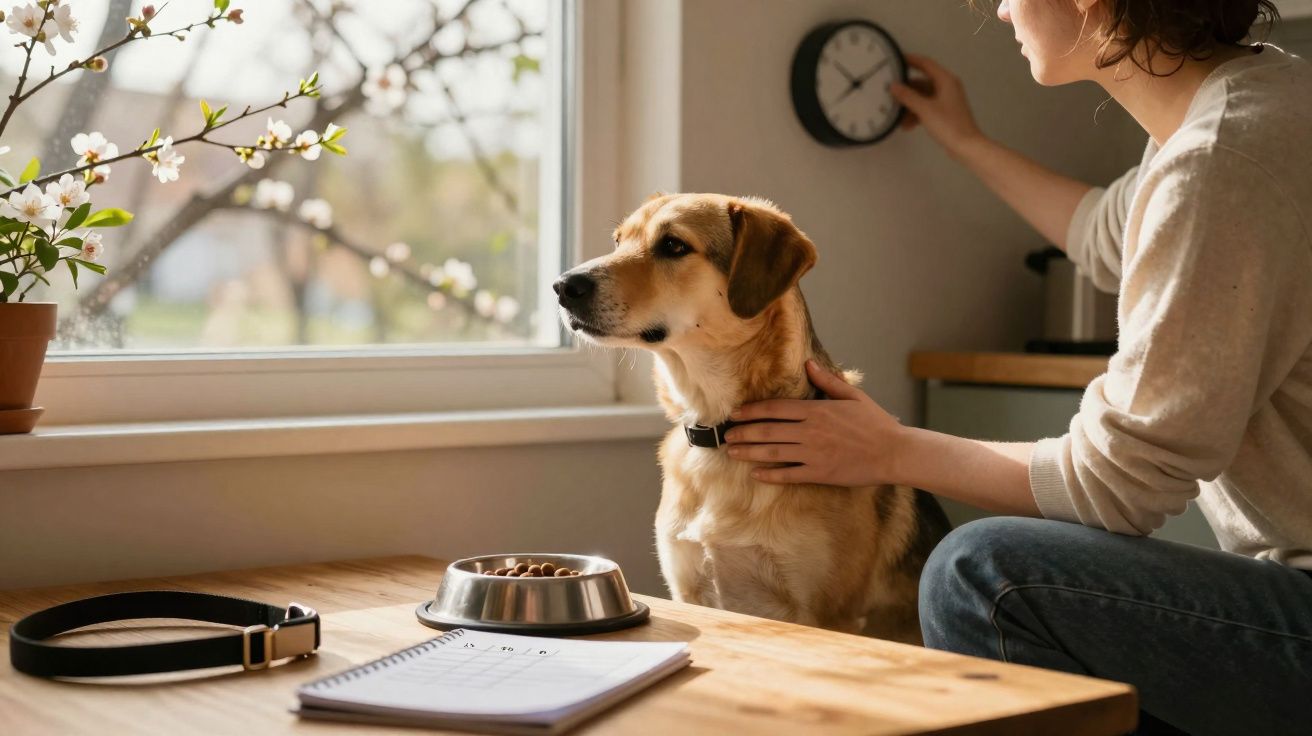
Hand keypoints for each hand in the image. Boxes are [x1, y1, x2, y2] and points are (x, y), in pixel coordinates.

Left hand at [724, 360, 906, 486]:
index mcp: (817, 410)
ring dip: (749, 452)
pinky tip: (756, 474)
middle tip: (726, 435)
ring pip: (773, 452)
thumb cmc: (876, 422)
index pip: (776, 408)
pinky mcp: (820, 473)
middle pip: (768, 430)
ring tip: (732, 452)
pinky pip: (789, 474)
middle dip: (744, 432)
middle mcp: (810, 431)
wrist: (893, 452)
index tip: (736, 413)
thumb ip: (828, 381)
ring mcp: (813, 453)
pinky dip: (771, 474)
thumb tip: (808, 364)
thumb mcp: (853, 396)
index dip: (753, 411)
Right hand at [890, 53, 984, 156]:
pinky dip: (917, 114)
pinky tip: (907, 126)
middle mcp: (947, 87)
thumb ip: (908, 96)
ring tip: (897, 116)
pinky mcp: (945, 112)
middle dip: (906, 90)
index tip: (895, 59)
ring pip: (923, 97)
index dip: (911, 60)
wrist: (966, 146)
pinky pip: (927, 108)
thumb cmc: (947, 124)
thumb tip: (893, 86)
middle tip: (889, 92)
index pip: (926, 64)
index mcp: (945, 80)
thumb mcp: (925, 109)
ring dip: (910, 106)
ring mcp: (946, 100)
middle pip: (922, 83)